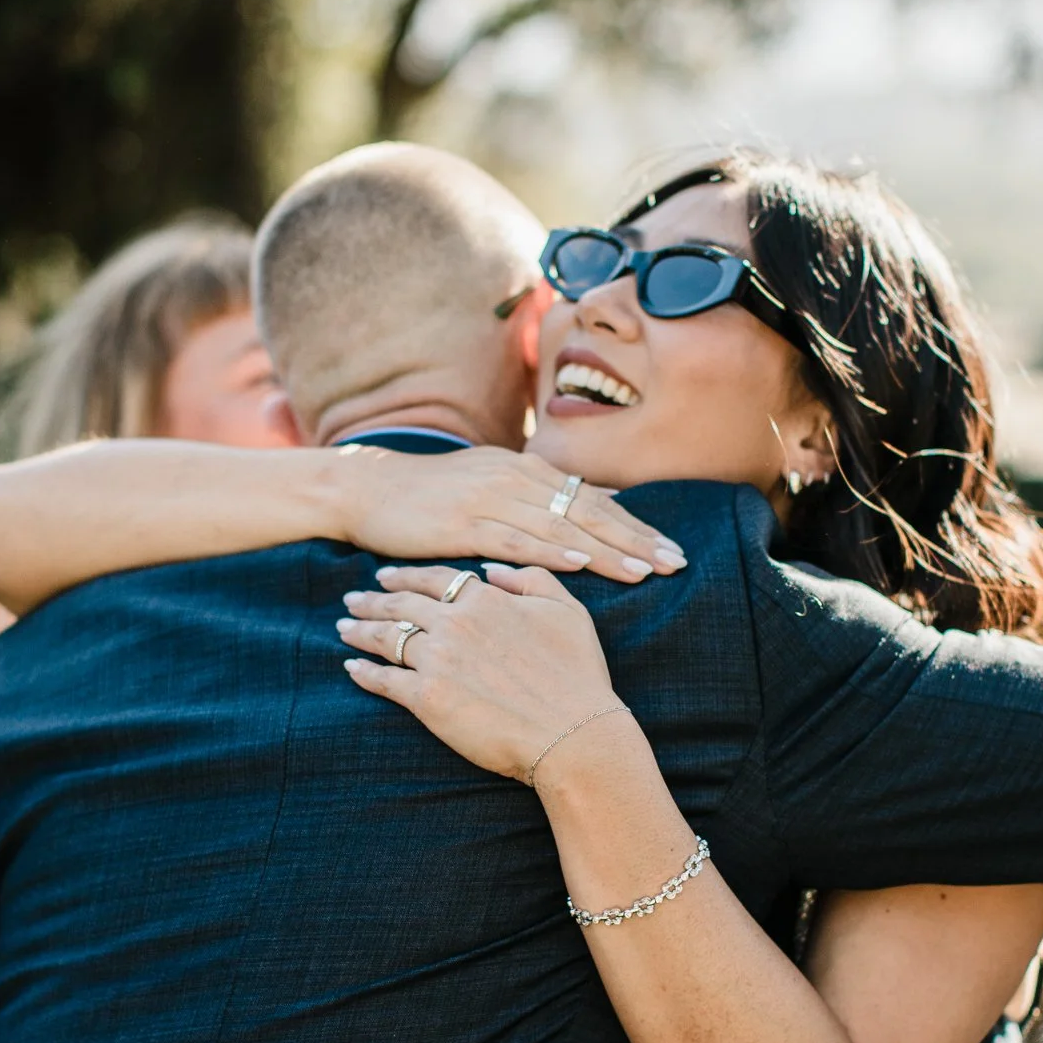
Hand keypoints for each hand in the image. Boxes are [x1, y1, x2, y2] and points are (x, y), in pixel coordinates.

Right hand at [335, 447, 685, 586]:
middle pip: (588, 511)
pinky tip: (578, 565)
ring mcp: (490, 498)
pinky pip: (514, 539)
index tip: (671, 550)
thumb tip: (579, 520)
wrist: (367, 488)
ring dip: (605, 550)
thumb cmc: (429, 498)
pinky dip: (548, 551)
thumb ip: (533, 503)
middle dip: (635, 539)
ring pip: (560, 527)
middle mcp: (516, 478)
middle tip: (675, 563)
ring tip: (642, 571)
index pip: (594, 500)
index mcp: (527, 471)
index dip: (635, 526)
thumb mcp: (489, 489)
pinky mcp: (463, 522)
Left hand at [338, 563, 622, 780]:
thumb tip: (493, 570)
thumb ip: (531, 580)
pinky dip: (364, 672)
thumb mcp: (567, 611)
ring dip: (361, 631)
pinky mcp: (426, 699)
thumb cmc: (578, 675)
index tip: (385, 577)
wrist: (573, 733)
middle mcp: (455, 623)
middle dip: (372, 600)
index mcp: (486, 599)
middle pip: (402, 605)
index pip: (435, 579)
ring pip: (387, 637)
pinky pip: (385, 680)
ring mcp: (437, 660)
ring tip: (343, 628)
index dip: (406, 576)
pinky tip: (351, 667)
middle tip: (352, 600)